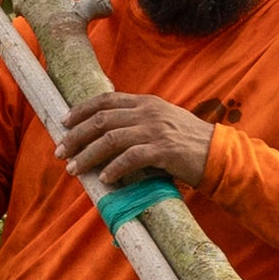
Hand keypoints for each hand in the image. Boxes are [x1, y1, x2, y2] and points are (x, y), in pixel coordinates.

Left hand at [60, 87, 216, 203]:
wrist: (218, 153)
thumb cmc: (188, 142)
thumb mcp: (161, 122)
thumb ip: (137, 123)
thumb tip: (105, 136)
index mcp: (145, 102)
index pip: (105, 100)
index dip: (81, 111)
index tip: (64, 123)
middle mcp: (147, 112)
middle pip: (101, 120)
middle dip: (76, 136)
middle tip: (60, 152)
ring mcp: (155, 129)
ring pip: (110, 138)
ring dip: (88, 155)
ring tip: (74, 169)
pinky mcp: (164, 150)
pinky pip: (131, 158)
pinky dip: (114, 168)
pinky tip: (105, 178)